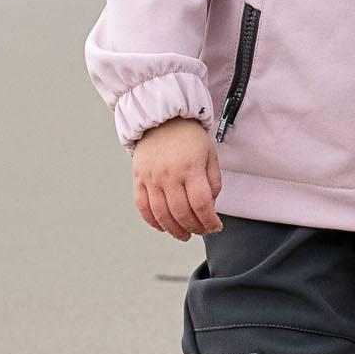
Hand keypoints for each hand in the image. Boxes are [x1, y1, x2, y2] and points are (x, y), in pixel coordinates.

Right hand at [131, 117, 223, 239]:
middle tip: (201, 231)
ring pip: (161, 214)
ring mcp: (152, 178)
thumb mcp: (210, 154)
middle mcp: (169, 174)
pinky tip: (163, 226)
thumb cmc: (189, 136)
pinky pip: (143, 207)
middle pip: (181, 213)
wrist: (162, 119)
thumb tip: (210, 206)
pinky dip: (152, 221)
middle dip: (194, 228)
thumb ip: (213, 181)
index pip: (201, 204)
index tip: (215, 226)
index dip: (210, 221)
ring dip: (174, 230)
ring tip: (184, 234)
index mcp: (190, 167)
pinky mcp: (139, 178)